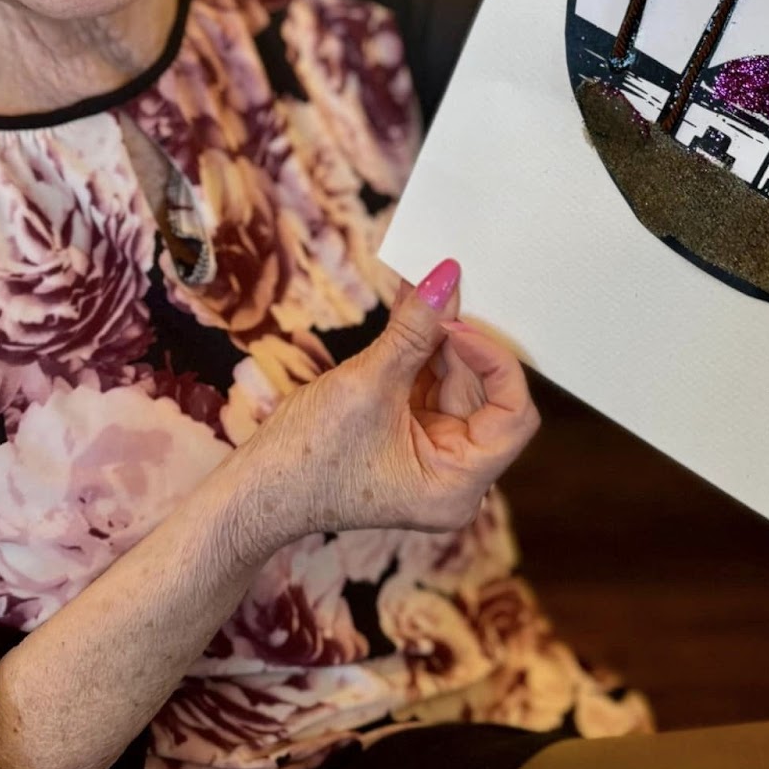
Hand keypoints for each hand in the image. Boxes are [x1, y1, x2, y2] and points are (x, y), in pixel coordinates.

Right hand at [246, 260, 539, 538]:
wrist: (255, 490)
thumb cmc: (306, 458)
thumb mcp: (366, 385)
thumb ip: (413, 331)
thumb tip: (446, 279)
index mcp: (457, 485)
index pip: (512, 416)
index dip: (495, 363)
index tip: (458, 324)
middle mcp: (454, 474)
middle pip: (483, 393)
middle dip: (460, 340)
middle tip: (439, 288)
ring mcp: (432, 453)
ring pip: (455, 381)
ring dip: (438, 334)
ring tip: (422, 286)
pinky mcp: (409, 434)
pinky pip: (428, 382)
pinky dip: (420, 346)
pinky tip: (411, 305)